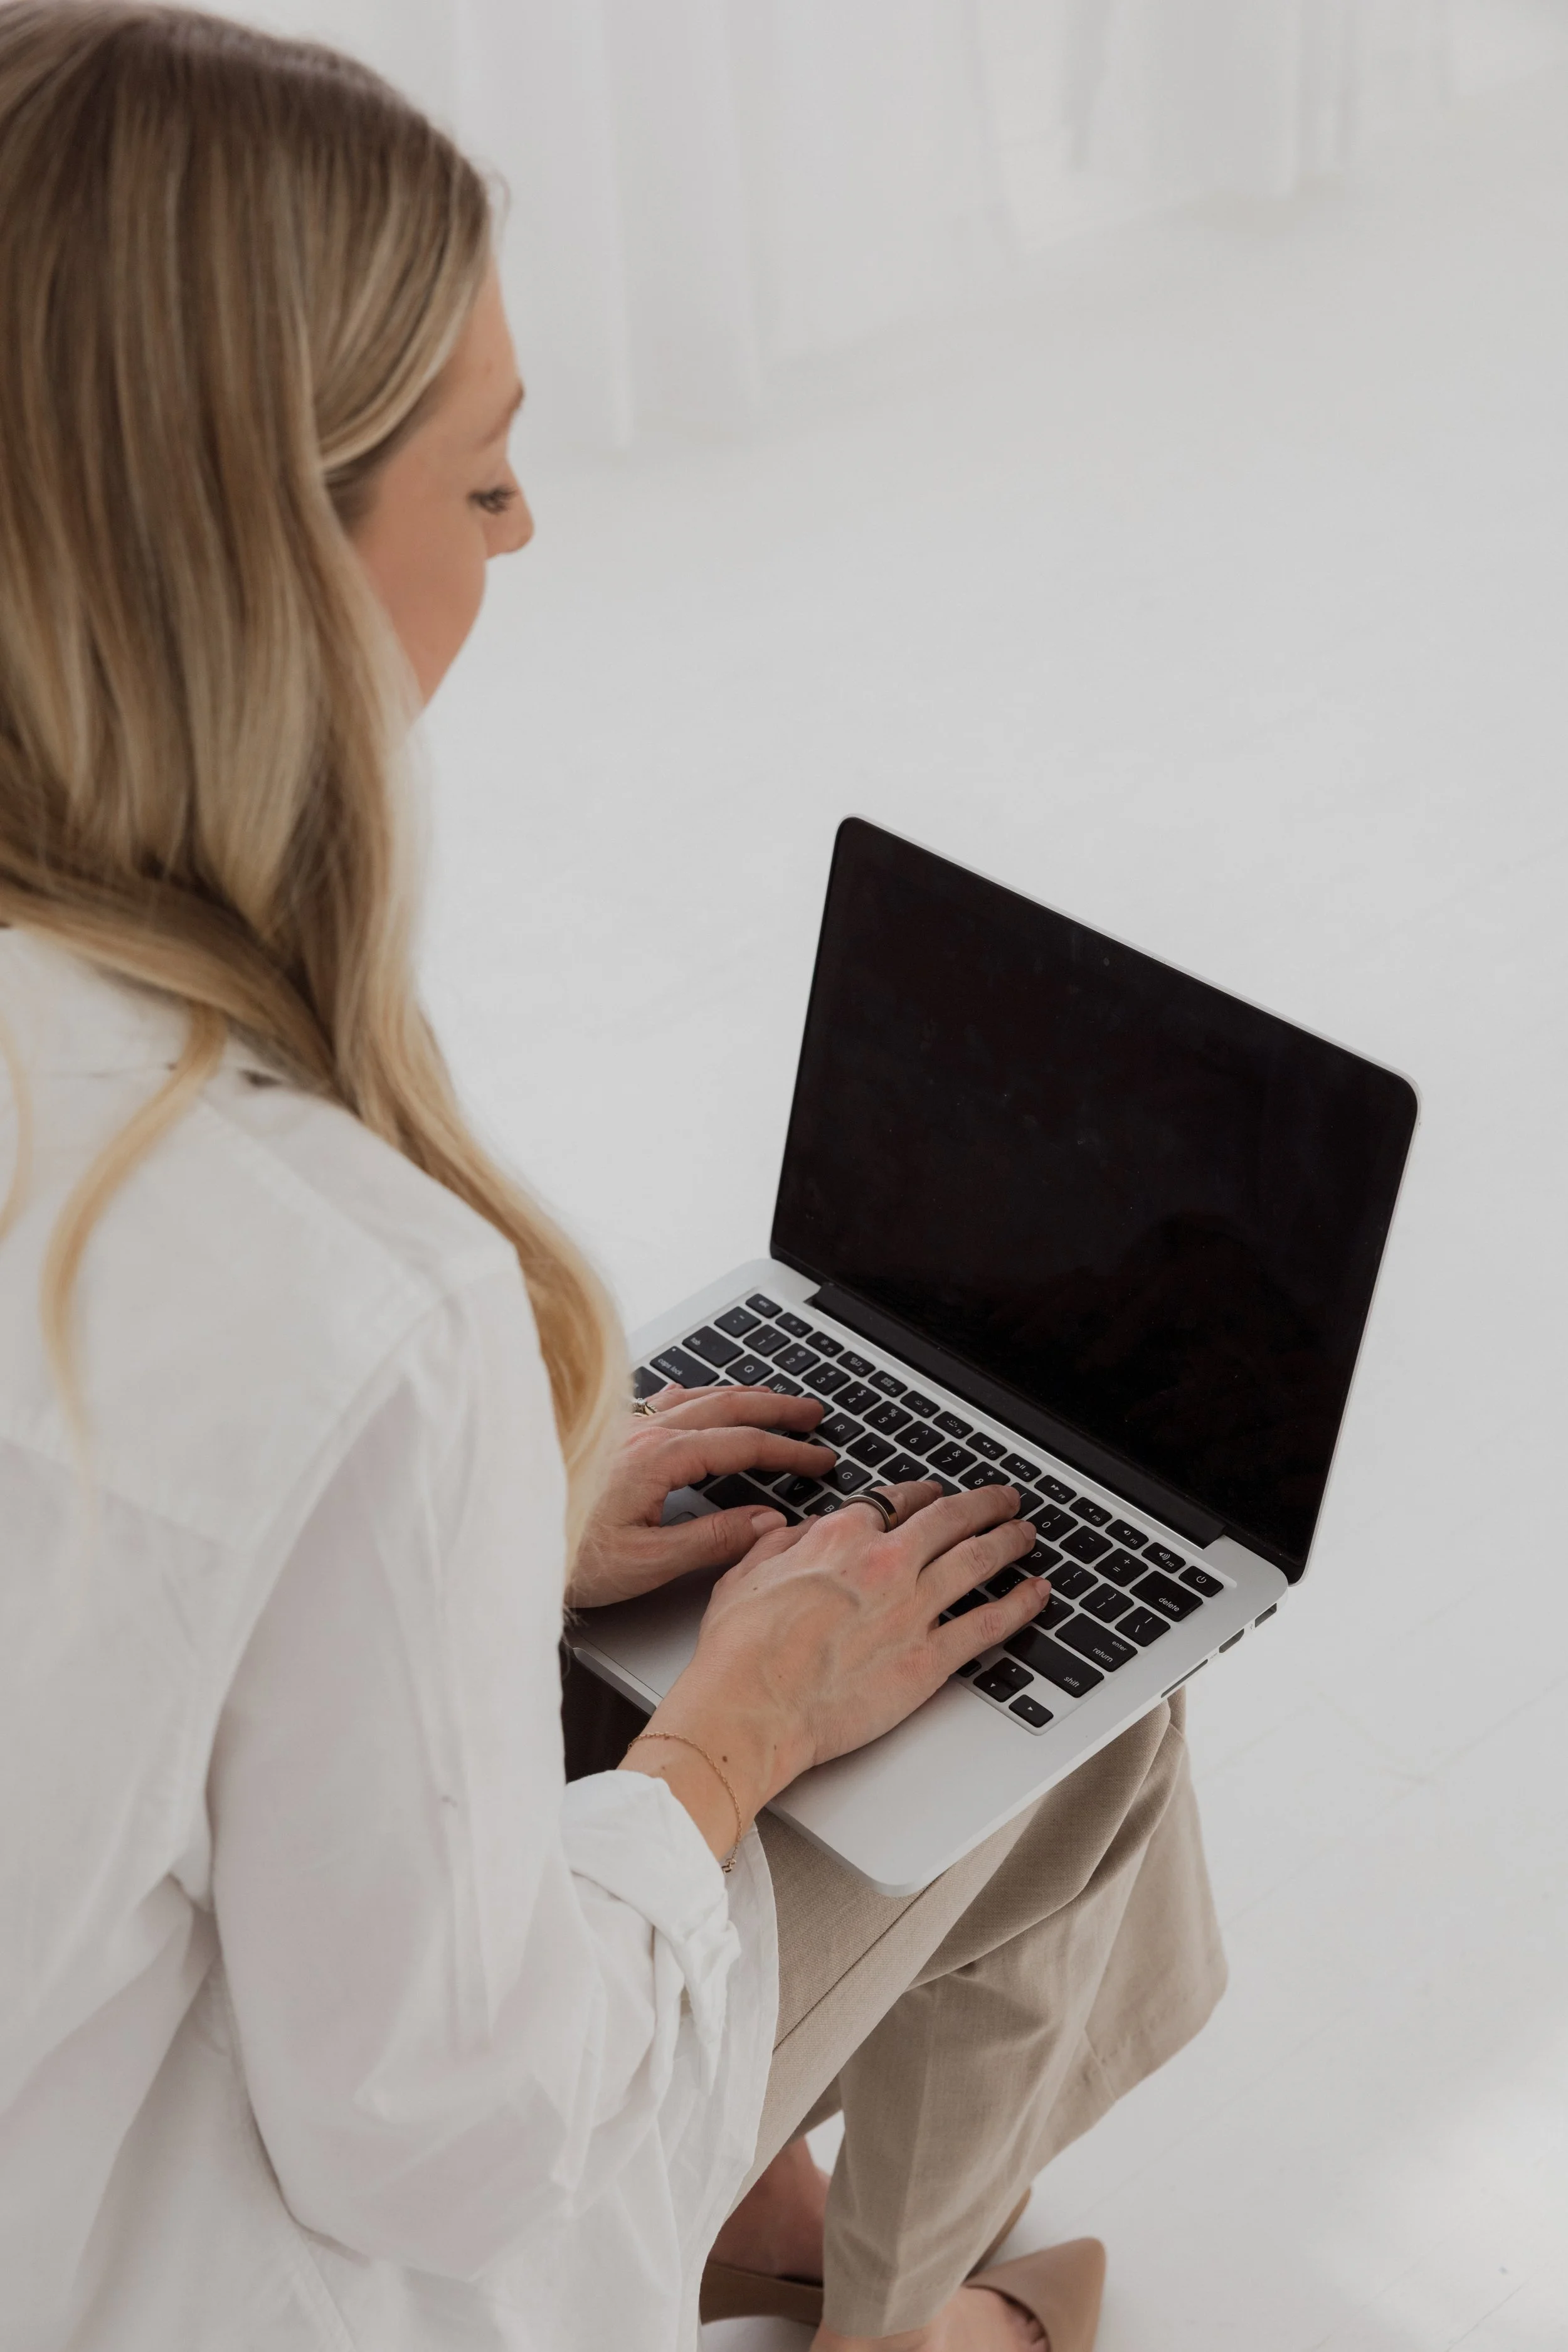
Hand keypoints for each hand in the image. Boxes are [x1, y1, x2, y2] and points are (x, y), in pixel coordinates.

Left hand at [568, 1384, 835, 1608]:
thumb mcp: (648, 1562)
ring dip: (741, 1395)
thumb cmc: (567, 1558)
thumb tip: (766, 1523)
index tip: (819, 1458)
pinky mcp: (607, 1435)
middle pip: (726, 1404)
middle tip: (813, 1414)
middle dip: (776, 1407)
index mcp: (658, 1458)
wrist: (503, 1545)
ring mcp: (623, 1427)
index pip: (742, 1445)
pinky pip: (662, 1399)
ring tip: (773, 1399)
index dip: (787, 1450)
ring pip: (696, 1395)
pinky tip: (695, 1395)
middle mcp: (642, 1431)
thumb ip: (712, 1539)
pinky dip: (695, 1394)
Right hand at [619, 1481, 1049, 1855]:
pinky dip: (1021, 1605)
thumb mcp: (744, 1575)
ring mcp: (913, 1608)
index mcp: (840, 1538)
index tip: (934, 1497)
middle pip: (949, 1520)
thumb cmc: (740, 1652)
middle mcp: (885, 1563)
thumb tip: (794, 1530)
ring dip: (1009, 1541)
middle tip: (1003, 1500)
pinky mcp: (930, 1659)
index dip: (922, 1497)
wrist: (753, 1707)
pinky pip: (989, 1623)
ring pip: (978, 1560)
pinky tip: (1037, 1592)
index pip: (895, 1503)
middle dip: (983, 1505)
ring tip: (1026, 1533)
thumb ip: (778, 1545)